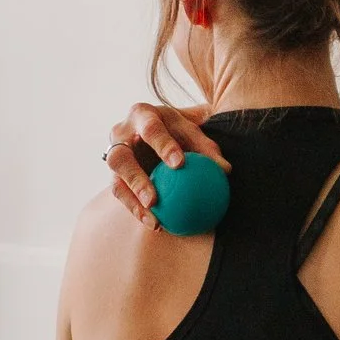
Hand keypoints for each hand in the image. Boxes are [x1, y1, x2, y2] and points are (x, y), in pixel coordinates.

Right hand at [104, 103, 229, 229]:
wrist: (158, 131)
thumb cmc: (180, 131)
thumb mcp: (194, 132)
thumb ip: (207, 149)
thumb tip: (225, 170)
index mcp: (142, 114)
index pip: (151, 129)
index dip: (163, 146)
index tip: (180, 165)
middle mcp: (121, 133)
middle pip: (121, 157)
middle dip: (135, 179)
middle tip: (154, 200)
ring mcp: (114, 155)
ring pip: (117, 180)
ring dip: (133, 201)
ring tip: (153, 219)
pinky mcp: (115, 174)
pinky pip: (122, 195)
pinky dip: (137, 210)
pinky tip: (156, 224)